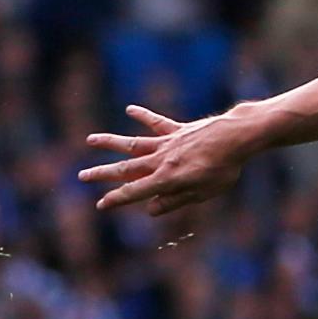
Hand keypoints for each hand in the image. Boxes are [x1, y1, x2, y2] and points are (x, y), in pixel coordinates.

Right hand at [78, 105, 254, 215]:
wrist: (236, 138)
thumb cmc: (224, 169)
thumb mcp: (203, 193)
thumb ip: (175, 201)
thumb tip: (150, 209)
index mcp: (166, 179)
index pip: (134, 192)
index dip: (116, 199)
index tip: (100, 205)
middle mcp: (160, 160)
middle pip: (125, 168)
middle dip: (103, 173)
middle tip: (81, 176)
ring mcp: (167, 143)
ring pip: (132, 143)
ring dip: (110, 142)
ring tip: (90, 139)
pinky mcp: (177, 130)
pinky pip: (156, 123)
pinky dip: (143, 115)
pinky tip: (129, 109)